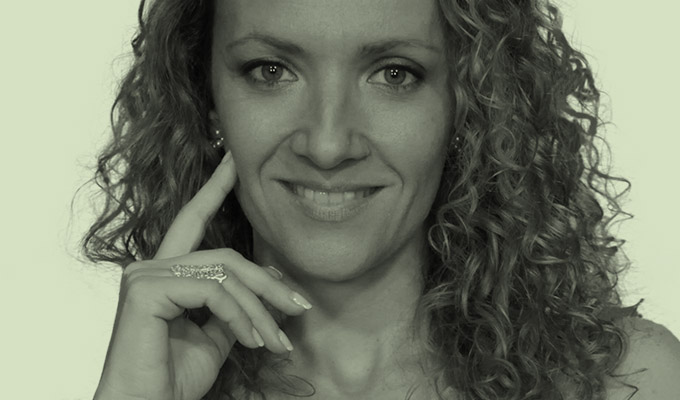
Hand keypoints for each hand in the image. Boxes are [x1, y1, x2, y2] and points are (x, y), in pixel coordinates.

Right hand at [94, 152, 310, 399]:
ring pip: (225, 273)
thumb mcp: (218, 335)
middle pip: (226, 256)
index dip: (214, 188)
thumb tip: (270, 279)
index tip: (234, 161)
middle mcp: (151, 267)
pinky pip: (212, 291)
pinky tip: (254, 341)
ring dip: (260, 308)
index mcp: (166, 273)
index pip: (193, 221)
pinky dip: (241, 316)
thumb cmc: (174, 378)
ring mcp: (145, 275)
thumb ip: (236, 304)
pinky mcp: (145, 289)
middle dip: (268, 282)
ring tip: (278, 341)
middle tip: (302, 306)